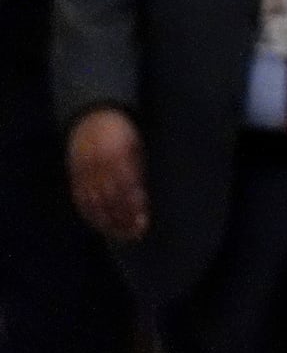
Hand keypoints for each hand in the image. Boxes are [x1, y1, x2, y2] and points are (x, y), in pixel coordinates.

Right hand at [67, 108, 149, 241]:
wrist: (92, 117)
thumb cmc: (122, 132)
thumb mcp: (136, 143)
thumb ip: (139, 167)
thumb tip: (145, 195)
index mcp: (117, 156)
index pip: (126, 187)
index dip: (134, 206)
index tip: (145, 220)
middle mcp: (98, 167)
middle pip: (110, 199)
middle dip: (124, 218)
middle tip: (137, 232)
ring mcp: (84, 174)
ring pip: (94, 204)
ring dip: (109, 222)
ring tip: (123, 234)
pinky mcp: (75, 178)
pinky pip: (81, 202)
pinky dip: (91, 216)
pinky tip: (102, 226)